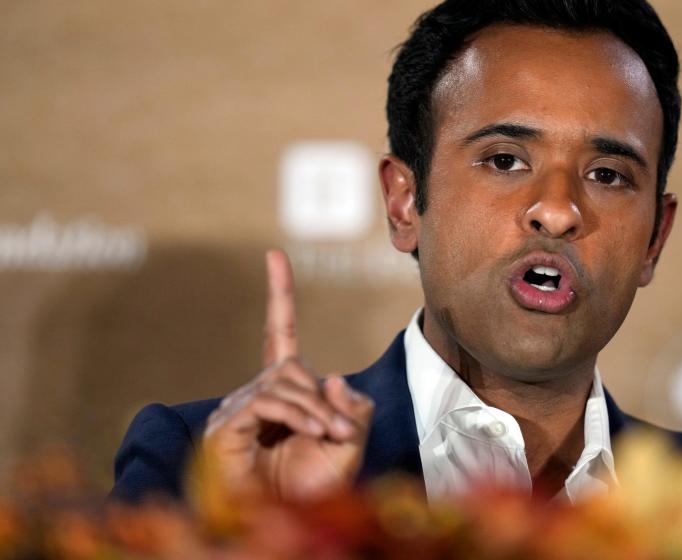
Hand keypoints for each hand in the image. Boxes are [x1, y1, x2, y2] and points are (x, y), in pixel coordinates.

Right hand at [202, 250, 374, 501]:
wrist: (282, 526)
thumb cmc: (312, 491)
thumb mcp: (351, 446)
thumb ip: (354, 410)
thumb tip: (331, 379)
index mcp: (285, 393)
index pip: (279, 333)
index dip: (279, 295)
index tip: (274, 256)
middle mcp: (256, 395)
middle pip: (291, 368)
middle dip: (322, 398)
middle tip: (342, 432)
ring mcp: (237, 411)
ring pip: (281, 383)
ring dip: (313, 410)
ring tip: (331, 437)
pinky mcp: (224, 428)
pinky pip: (265, 402)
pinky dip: (295, 415)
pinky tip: (312, 433)